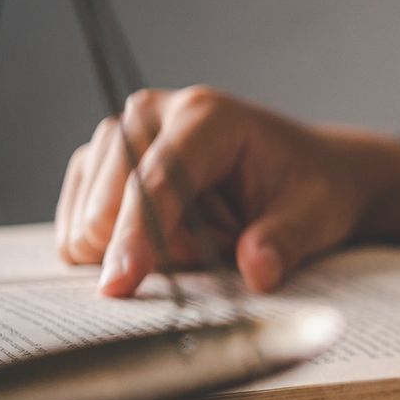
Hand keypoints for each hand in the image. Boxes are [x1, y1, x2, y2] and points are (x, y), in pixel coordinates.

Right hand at [55, 86, 399, 295]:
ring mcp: (117, 135)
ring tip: (204, 232)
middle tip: (224, 241)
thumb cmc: (313, 189)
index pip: (155, 181)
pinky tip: (172, 233)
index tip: (119, 286)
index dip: (136, 236)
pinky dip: (127, 247)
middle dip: (160, 249)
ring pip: (91, 222)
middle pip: (109, 205)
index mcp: (206, 116)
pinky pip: (82, 229)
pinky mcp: (98, 164)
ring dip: (145, 248)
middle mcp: (150, 113)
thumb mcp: (317, 215)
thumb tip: (258, 271)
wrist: (307, 171)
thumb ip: (286, 241)